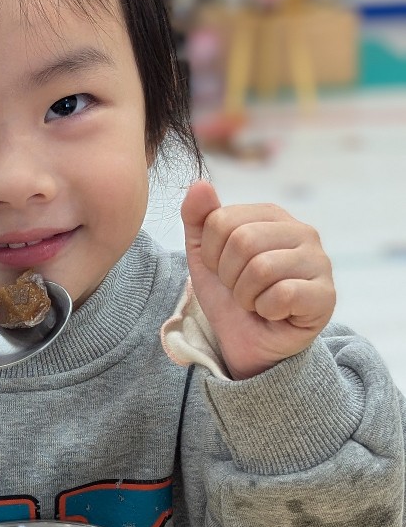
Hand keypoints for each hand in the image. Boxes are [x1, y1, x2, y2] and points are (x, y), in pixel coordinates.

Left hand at [181, 181, 335, 379]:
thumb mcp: (204, 257)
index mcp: (272, 215)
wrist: (248, 342)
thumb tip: (199, 184)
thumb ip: (199, 219)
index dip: (211, 255)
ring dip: (246, 295)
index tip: (223, 271)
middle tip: (240, 290)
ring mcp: (319, 261)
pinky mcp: (326, 295)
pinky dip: (266, 310)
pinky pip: (282, 294)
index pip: (221, 220)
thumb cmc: (231, 296)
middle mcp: (302, 231)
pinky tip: (274, 313)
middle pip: (243, 242)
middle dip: (229, 276)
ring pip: (262, 268)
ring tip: (256, 301)